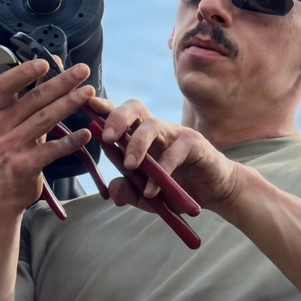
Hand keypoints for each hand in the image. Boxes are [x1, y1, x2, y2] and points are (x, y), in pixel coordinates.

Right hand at [0, 60, 94, 215]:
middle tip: (82, 71)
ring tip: (89, 93)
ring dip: (69, 103)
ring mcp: (10, 147)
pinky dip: (71, 141)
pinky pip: (52, 150)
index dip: (24, 71)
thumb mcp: (8, 125)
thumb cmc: (5, 154)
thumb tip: (48, 67)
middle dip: (61, 82)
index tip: (45, 62)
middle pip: (33, 99)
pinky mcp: (24, 166)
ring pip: (45, 120)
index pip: (4, 85)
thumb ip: (27, 99)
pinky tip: (86, 133)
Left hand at [87, 97, 243, 214]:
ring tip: (130, 166)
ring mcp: (175, 133)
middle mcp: (155, 129)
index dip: (102, 108)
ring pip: (153, 126)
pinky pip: (176, 151)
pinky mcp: (195, 144)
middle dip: (117, 117)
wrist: (214, 192)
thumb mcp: (146, 196)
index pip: (118, 116)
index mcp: (139, 135)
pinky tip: (153, 189)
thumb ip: (128, 192)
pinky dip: (163, 170)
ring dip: (137, 144)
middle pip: (134, 107)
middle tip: (106, 138)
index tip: (85, 105)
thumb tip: (113, 192)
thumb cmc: (176, 188)